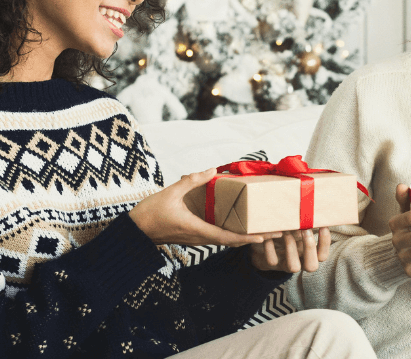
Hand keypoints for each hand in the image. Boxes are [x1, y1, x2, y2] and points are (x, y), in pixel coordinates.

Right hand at [129, 168, 275, 246]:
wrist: (133, 231)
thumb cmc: (149, 214)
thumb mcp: (171, 193)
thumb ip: (192, 180)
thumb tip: (213, 169)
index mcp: (198, 230)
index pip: (229, 238)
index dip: (250, 238)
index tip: (268, 236)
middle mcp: (200, 237)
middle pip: (232, 241)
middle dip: (255, 238)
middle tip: (276, 232)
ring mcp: (196, 238)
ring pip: (225, 240)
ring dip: (244, 237)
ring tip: (262, 229)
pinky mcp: (192, 235)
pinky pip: (216, 236)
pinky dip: (231, 233)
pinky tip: (237, 224)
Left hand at [250, 228, 331, 272]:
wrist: (264, 249)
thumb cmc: (286, 236)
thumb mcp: (297, 231)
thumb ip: (306, 225)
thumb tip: (315, 210)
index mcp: (309, 255)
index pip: (323, 256)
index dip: (325, 243)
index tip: (323, 226)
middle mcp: (299, 263)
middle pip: (311, 266)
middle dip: (310, 247)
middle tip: (306, 230)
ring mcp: (285, 265)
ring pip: (293, 267)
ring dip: (291, 248)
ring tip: (286, 232)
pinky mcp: (271, 265)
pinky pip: (272, 261)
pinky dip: (271, 248)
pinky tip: (269, 237)